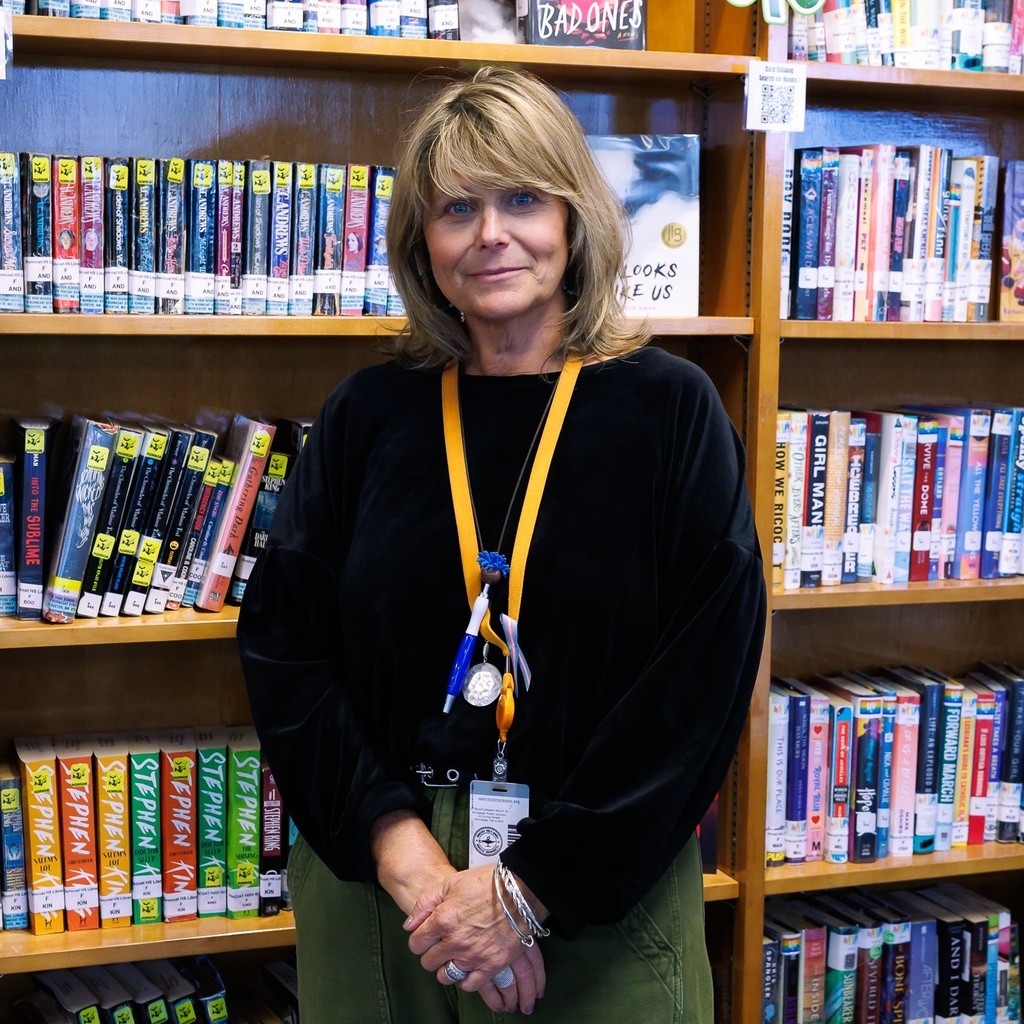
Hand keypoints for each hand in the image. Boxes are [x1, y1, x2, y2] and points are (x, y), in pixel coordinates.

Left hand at [404, 866, 546, 1012]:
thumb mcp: (450, 883)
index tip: (426, 937)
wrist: (520, 891)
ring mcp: (473, 956)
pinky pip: (470, 984)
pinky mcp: (491, 965)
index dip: (419, 939)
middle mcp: (455, 942)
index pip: (416, 944)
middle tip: (441, 944)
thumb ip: (425, 903)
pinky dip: (466, 979)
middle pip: (429, 962)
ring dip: (447, 967)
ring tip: (455, 956)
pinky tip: (468, 967)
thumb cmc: (487, 883)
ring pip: (446, 976)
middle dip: (432, 953)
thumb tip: (410, 924)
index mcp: (442, 920)